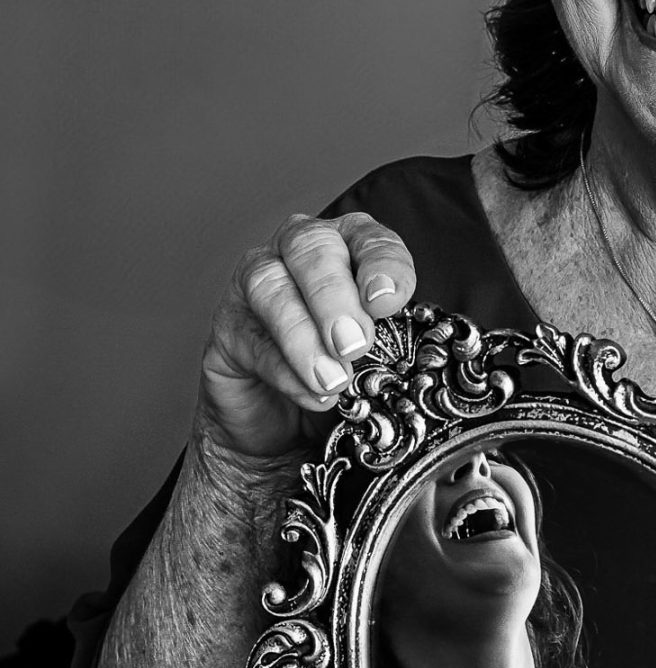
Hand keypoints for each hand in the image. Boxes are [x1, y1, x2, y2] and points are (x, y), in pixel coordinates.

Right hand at [199, 212, 415, 457]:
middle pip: (311, 247)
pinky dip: (284, 369)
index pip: (370, 238)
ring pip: (271, 285)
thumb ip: (394, 348)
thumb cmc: (343, 377)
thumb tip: (413, 364)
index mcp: (351, 249)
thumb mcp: (381, 359)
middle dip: (334, 295)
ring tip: (332, 380)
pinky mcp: (229, 327)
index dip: (381, 264)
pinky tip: (311, 395)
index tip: (387, 301)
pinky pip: (252, 337)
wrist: (286, 429)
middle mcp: (300, 253)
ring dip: (304, 335)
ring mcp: (256, 284)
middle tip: (353, 345)